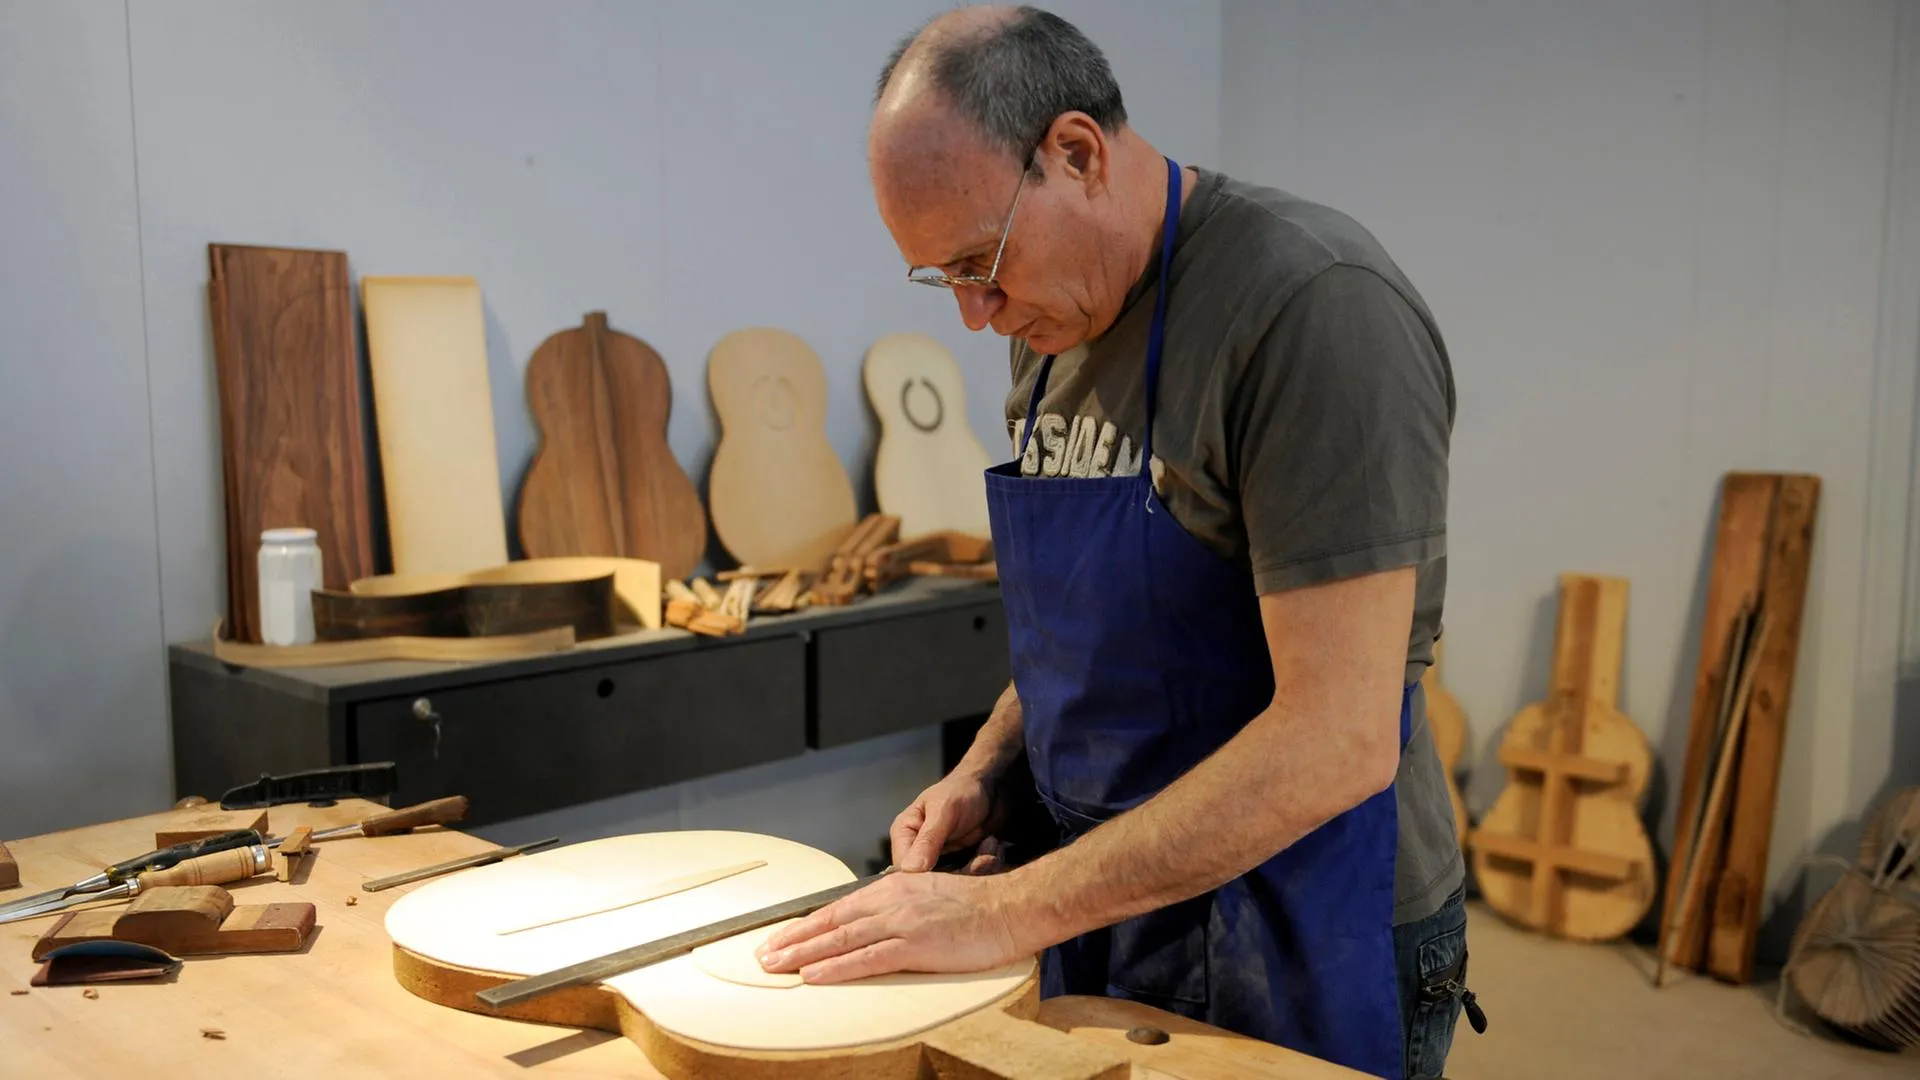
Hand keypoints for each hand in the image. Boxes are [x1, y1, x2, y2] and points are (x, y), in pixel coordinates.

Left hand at [754, 870, 1028, 983]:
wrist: (1010, 908)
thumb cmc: (977, 906)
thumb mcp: (930, 896)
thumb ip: (901, 906)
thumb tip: (877, 923)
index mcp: (894, 888)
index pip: (839, 908)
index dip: (807, 924)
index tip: (781, 936)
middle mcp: (891, 901)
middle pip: (831, 923)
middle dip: (793, 939)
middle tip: (763, 955)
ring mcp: (901, 922)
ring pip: (841, 940)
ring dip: (803, 954)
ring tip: (776, 966)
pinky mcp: (915, 945)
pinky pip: (866, 958)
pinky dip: (836, 967)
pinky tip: (814, 975)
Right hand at [890, 769, 1003, 872]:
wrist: (994, 786)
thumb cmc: (962, 790)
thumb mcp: (944, 811)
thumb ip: (928, 840)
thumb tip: (909, 870)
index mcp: (906, 834)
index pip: (903, 869)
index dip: (924, 878)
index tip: (950, 875)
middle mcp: (921, 850)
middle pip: (932, 881)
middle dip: (961, 871)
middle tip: (981, 858)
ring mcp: (944, 859)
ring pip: (956, 883)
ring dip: (979, 866)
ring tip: (990, 843)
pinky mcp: (964, 863)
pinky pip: (974, 877)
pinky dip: (988, 862)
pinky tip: (993, 844)